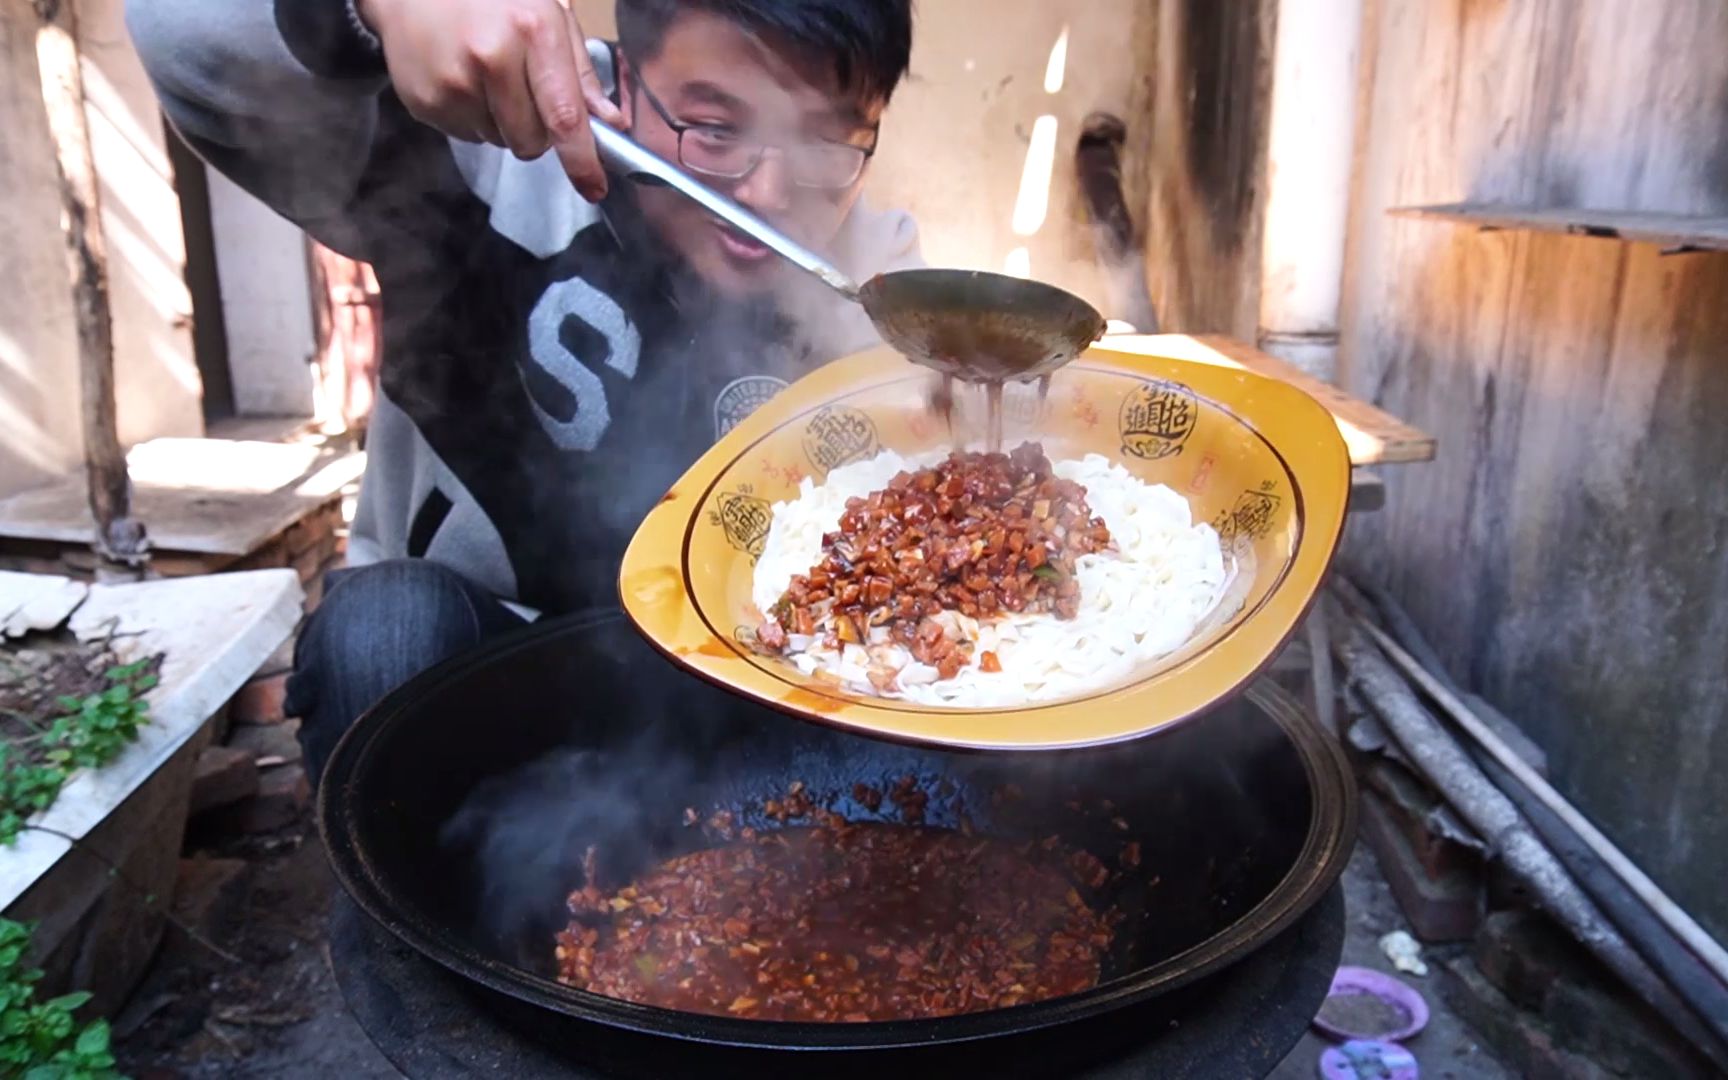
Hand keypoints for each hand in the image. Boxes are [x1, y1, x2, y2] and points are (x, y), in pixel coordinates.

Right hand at [356, 0, 623, 200]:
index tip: (595, 188)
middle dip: (537, 132)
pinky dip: (472, 118)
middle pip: (531, 142)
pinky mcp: (424, 102)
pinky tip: (461, 79)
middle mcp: (491, 58)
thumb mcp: (547, 14)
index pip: (564, 115)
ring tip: (486, 78)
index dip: (582, 160)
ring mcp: (452, 83)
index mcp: (531, 31)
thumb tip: (610, 123)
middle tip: (525, 94)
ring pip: (498, 141)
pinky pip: (466, 136)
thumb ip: (580, 72)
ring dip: (502, 123)